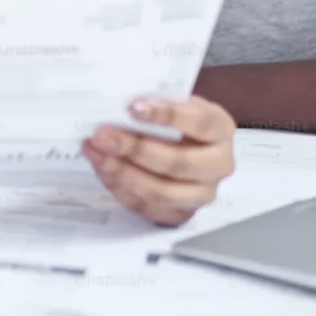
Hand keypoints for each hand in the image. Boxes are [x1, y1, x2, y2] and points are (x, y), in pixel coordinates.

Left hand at [83, 96, 235, 225]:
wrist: (187, 145)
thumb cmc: (177, 118)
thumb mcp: (175, 101)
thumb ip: (156, 101)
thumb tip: (118, 102)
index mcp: (220, 129)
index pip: (199, 123)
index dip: (167, 115)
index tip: (133, 107)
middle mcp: (219, 165)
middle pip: (178, 163)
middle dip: (134, 149)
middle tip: (101, 135)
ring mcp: (202, 194)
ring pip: (161, 192)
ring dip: (122, 172)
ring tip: (95, 153)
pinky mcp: (181, 214)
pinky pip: (148, 207)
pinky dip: (121, 189)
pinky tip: (102, 169)